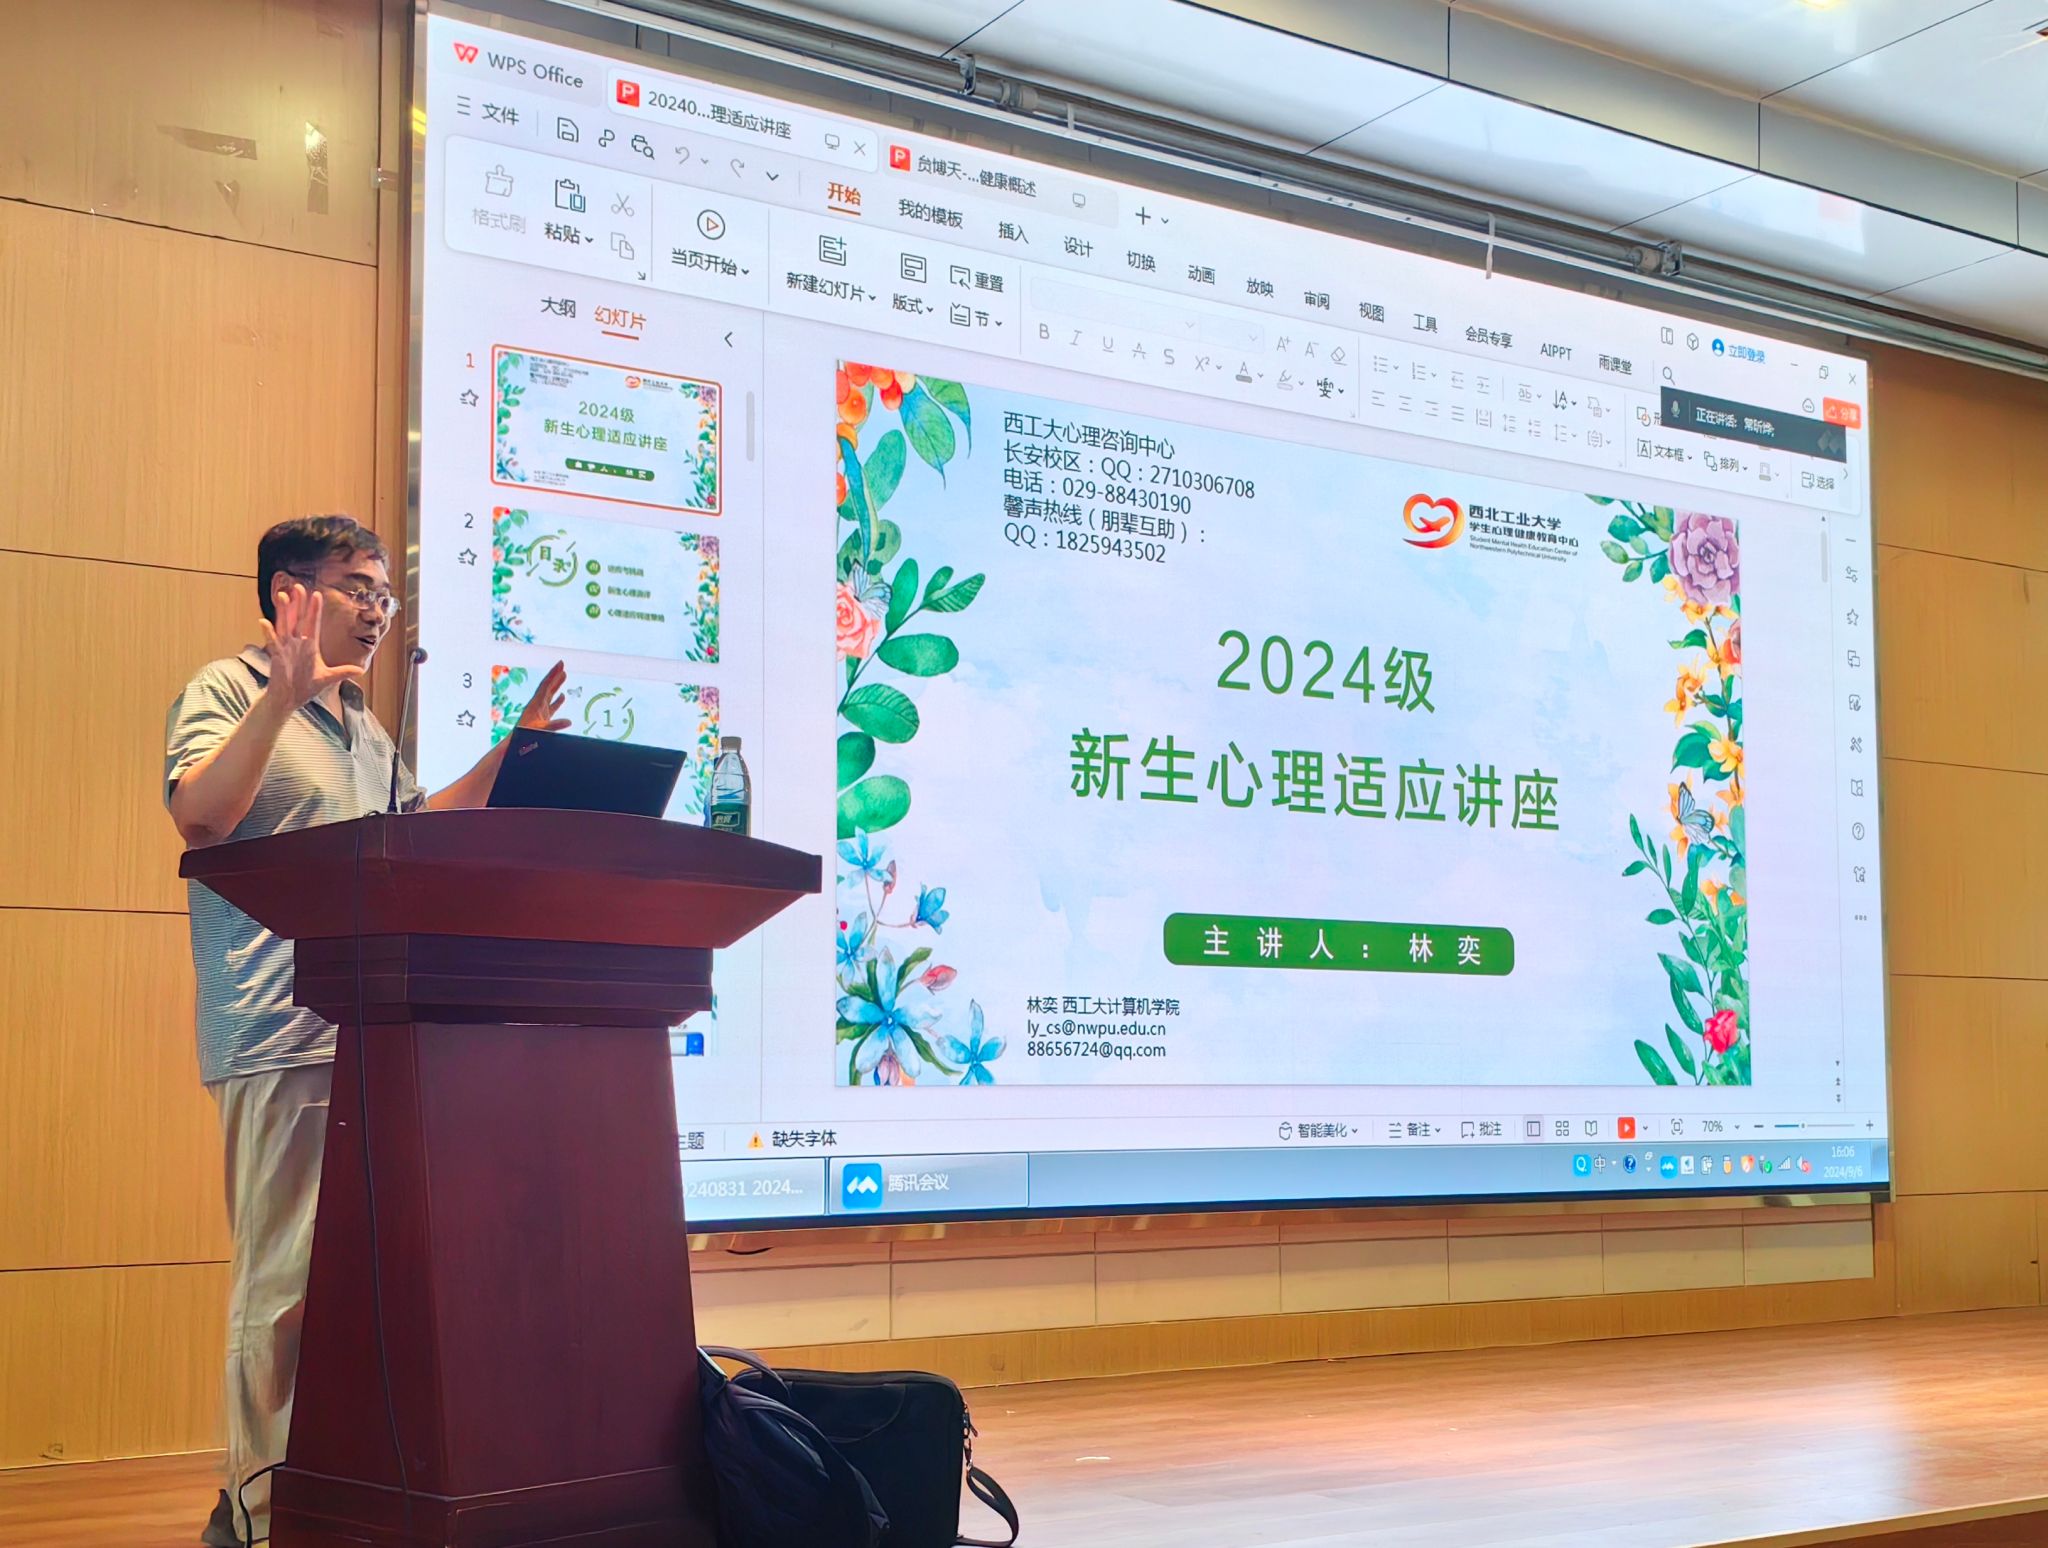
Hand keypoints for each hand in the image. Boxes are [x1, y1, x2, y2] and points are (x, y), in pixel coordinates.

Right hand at [259, 583, 362, 711]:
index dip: (314, 609)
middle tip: (298, 586)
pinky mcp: (277, 657)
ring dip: (284, 611)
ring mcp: (286, 648)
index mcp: (309, 646)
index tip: (317, 594)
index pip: (313, 623)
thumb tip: (360, 670)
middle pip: (298, 619)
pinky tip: (264, 621)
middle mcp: (297, 644)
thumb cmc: (306, 687)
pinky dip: (268, 632)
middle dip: (299, 603)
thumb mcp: (327, 678)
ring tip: (283, 596)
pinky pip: (273, 643)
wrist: (290, 699)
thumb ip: (342, 672)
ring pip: (285, 626)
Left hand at [517, 660, 570, 732]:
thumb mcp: (540, 730)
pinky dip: (557, 700)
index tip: (561, 663)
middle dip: (555, 675)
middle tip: (562, 664)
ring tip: (564, 675)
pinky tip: (562, 697)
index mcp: (535, 704)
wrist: (513, 745)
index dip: (553, 674)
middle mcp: (536, 705)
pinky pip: (551, 706)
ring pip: (549, 694)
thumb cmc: (524, 737)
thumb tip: (569, 721)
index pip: (546, 685)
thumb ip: (554, 725)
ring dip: (557, 685)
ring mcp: (539, 711)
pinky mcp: (541, 718)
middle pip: (547, 686)